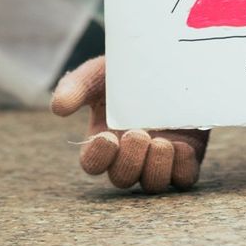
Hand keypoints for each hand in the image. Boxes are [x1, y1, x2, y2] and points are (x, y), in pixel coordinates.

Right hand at [51, 56, 208, 191]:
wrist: (170, 61)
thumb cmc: (127, 72)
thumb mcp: (100, 73)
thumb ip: (78, 86)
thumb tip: (59, 107)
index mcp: (105, 140)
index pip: (93, 163)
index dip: (98, 157)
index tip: (106, 138)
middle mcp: (130, 155)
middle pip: (123, 178)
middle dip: (129, 161)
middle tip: (137, 135)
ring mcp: (158, 158)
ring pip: (153, 183)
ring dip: (155, 169)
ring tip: (161, 144)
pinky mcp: (186, 155)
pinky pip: (184, 177)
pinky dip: (183, 169)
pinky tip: (182, 148)